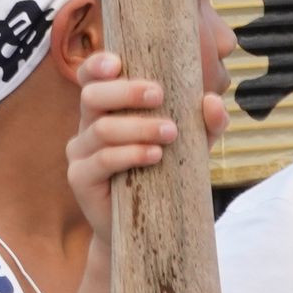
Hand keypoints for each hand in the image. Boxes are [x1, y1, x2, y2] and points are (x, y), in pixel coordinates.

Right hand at [64, 50, 187, 236]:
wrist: (146, 229)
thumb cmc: (164, 175)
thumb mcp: (190, 146)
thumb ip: (204, 124)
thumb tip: (211, 101)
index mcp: (107, 108)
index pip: (91, 77)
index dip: (97, 64)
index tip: (119, 63)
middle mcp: (88, 125)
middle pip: (92, 95)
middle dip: (126, 91)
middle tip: (159, 95)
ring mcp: (80, 153)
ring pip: (101, 128)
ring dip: (138, 127)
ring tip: (170, 133)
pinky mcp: (80, 179)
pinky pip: (101, 160)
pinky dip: (130, 154)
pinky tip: (154, 156)